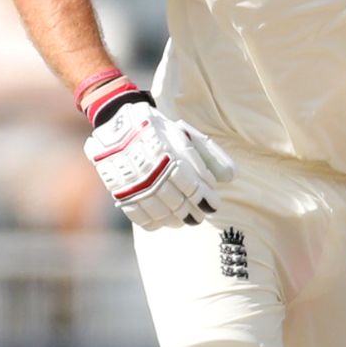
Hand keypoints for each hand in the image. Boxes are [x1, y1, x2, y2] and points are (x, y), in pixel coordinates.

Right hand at [82, 94, 236, 229]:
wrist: (115, 123)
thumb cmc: (157, 129)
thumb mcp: (183, 135)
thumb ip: (208, 155)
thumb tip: (230, 177)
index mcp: (169, 155)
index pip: (192, 187)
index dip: (205, 199)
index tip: (213, 206)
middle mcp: (151, 172)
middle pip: (177, 203)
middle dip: (192, 213)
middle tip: (199, 217)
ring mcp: (133, 183)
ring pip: (159, 212)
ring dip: (175, 220)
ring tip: (183, 221)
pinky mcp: (119, 190)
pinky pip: (137, 215)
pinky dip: (151, 222)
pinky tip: (161, 223)